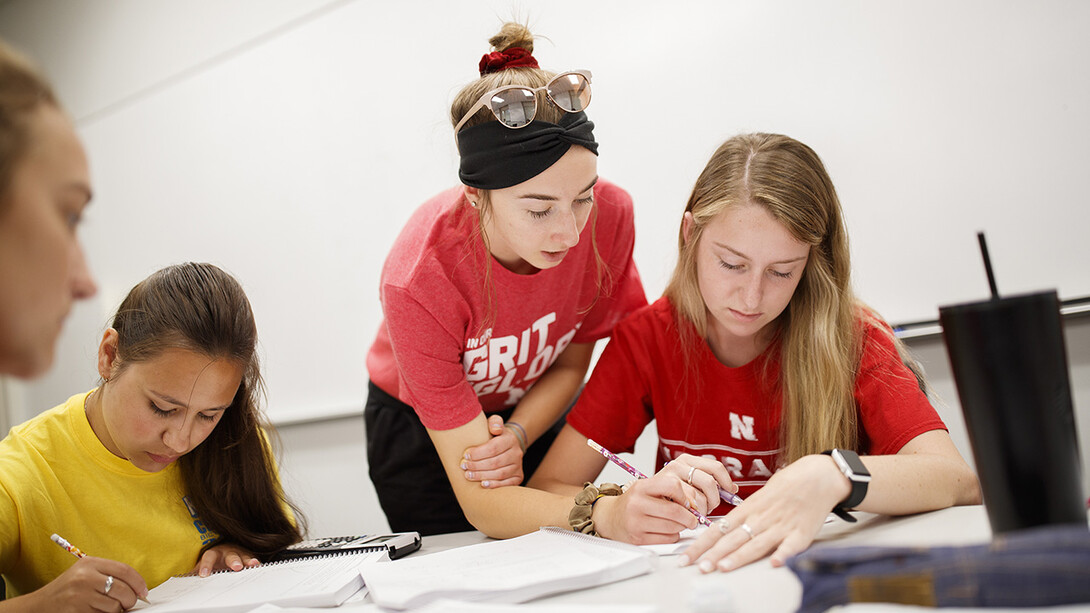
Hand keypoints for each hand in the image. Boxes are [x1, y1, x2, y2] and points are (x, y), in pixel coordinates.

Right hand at [17, 555, 147, 612]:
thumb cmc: (68, 589)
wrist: (40, 605)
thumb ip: (109, 575)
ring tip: (104, 607)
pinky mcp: (77, 611)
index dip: (139, 582)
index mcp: (90, 563)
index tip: (144, 592)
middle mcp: (85, 577)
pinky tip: (95, 611)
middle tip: (126, 603)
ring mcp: (80, 595)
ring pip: (115, 606)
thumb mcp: (86, 573)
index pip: (124, 570)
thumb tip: (139, 589)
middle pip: (123, 590)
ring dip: (115, 610)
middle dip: (129, 600)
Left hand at [192, 543, 259, 577]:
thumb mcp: (203, 564)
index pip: (209, 557)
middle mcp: (228, 551)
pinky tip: (260, 567)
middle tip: (236, 567)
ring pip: (245, 556)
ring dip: (249, 560)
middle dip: (234, 561)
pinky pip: (254, 561)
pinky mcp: (249, 558)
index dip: (206, 566)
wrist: (226, 549)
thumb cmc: (214, 560)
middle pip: (231, 555)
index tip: (203, 575)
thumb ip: (195, 571)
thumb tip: (181, 580)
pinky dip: (257, 564)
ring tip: (254, 564)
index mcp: (214, 553)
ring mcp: (240, 554)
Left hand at [461, 415, 524, 487]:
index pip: (493, 448)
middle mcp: (517, 453)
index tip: (465, 455)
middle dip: (477, 466)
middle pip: (495, 462)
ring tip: (468, 475)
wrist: (509, 446)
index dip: (478, 453)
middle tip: (464, 467)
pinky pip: (506, 484)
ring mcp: (518, 466)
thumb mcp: (494, 425)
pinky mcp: (518, 477)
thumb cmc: (495, 435)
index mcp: (510, 439)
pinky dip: (494, 485)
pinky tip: (483, 484)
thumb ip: (494, 422)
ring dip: (482, 476)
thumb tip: (495, 429)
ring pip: (499, 474)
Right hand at [594, 454, 737, 543]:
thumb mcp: (655, 486)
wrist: (611, 517)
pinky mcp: (638, 536)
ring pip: (678, 524)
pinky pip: (670, 537)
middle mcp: (639, 498)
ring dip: (687, 525)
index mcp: (646, 483)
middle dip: (696, 513)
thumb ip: (683, 483)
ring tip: (682, 522)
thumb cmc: (641, 501)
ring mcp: (637, 518)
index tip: (701, 497)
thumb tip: (728, 488)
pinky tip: (668, 530)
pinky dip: (675, 535)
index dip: (693, 492)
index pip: (676, 483)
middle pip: (682, 507)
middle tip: (698, 514)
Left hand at [680, 454, 848, 572]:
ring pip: (756, 543)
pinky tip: (774, 563)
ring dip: (739, 556)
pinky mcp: (801, 534)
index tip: (687, 557)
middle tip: (700, 567)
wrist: (818, 476)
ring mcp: (781, 526)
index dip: (701, 544)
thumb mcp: (759, 497)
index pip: (718, 529)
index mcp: (748, 509)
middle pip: (733, 538)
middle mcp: (761, 518)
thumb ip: (743, 515)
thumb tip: (722, 530)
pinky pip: (790, 546)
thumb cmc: (787, 486)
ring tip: (724, 567)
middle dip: (714, 554)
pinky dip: (783, 555)